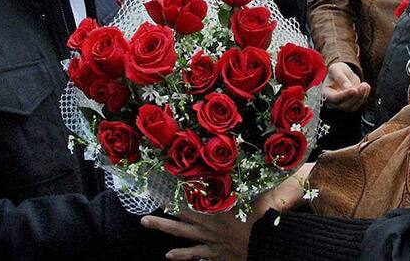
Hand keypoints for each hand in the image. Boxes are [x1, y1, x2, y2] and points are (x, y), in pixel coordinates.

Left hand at [142, 163, 315, 260]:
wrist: (264, 247)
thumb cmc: (261, 220)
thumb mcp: (257, 195)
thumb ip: (252, 180)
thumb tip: (254, 158)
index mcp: (217, 208)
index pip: (194, 195)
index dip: (179, 187)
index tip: (164, 180)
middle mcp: (208, 224)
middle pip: (181, 215)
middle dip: (164, 208)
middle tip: (146, 201)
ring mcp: (208, 240)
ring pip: (181, 234)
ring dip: (164, 228)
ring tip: (146, 223)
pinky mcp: (214, 253)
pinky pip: (194, 254)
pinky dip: (182, 255)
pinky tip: (169, 256)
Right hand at [323, 62, 369, 111]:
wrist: (343, 73)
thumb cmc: (337, 71)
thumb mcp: (336, 69)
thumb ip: (340, 77)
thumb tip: (349, 87)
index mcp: (325, 93)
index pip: (334, 98)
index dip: (344, 95)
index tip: (353, 90)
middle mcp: (333, 102)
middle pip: (344, 106)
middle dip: (355, 97)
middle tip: (362, 86)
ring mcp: (342, 105)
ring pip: (352, 107)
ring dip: (361, 97)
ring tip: (365, 85)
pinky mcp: (351, 104)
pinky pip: (358, 104)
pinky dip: (364, 96)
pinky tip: (366, 86)